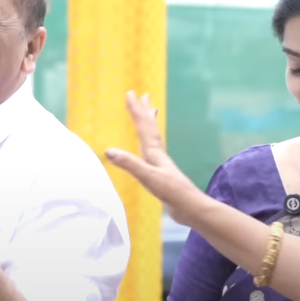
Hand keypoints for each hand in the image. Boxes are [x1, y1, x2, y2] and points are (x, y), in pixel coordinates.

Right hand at [104, 92, 201, 222]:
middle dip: (144, 111)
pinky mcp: (161, 172)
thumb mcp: (148, 177)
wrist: (191, 207)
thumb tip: (109, 150)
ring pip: (153, 137)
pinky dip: (149, 141)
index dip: (136, 110)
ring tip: (150, 112)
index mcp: (154, 152)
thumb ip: (130, 164)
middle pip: (150, 127)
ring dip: (149, 123)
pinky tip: (148, 147)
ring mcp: (160, 163)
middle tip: (143, 95)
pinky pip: (152, 149)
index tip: (130, 93)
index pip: (143, 126)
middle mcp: (158, 153)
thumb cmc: (171, 192)